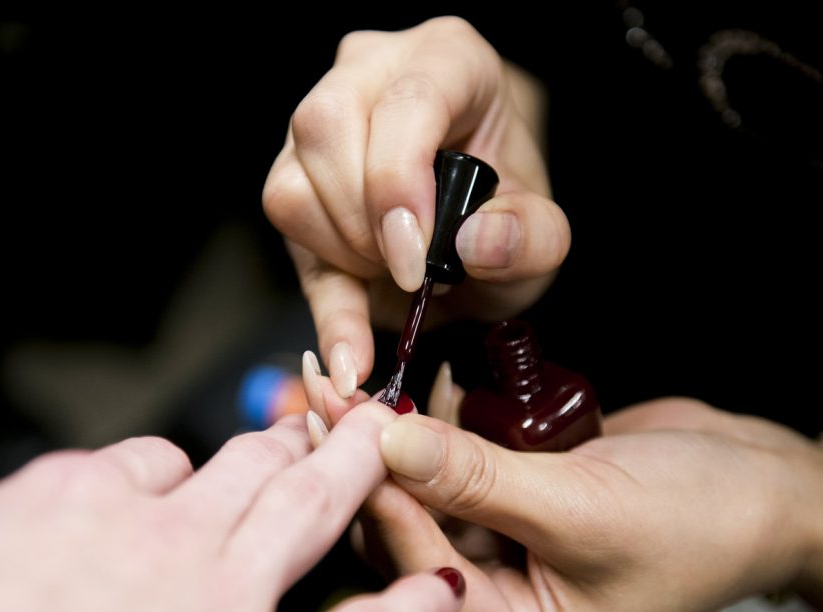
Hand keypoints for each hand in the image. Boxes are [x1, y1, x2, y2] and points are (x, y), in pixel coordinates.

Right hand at [264, 16, 568, 398]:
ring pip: (291, 183)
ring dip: (342, 254)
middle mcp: (371, 70)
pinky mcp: (291, 172)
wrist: (475, 223)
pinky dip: (321, 296)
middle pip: (326, 127)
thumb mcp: (541, 233)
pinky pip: (281, 234)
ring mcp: (320, 116)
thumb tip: (475, 244)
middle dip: (363, 224)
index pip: (407, 99)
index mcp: (447, 58)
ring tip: (397, 275)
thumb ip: (530, 239)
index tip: (415, 261)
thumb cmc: (504, 209)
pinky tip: (352, 342)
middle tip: (411, 276)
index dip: (400, 181)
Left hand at [365, 397, 822, 611]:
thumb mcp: (585, 507)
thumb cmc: (704, 524)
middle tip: (332, 396)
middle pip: (408, 542)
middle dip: (372, 468)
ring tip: (355, 379)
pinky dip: (436, 434)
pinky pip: (454, 477)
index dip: (381, 500)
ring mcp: (501, 566)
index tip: (343, 429)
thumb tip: (385, 440)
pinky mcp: (509, 516)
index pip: (423, 578)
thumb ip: (478, 478)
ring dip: (395, 443)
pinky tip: (417, 386)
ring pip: (422, 503)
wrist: (772, 491)